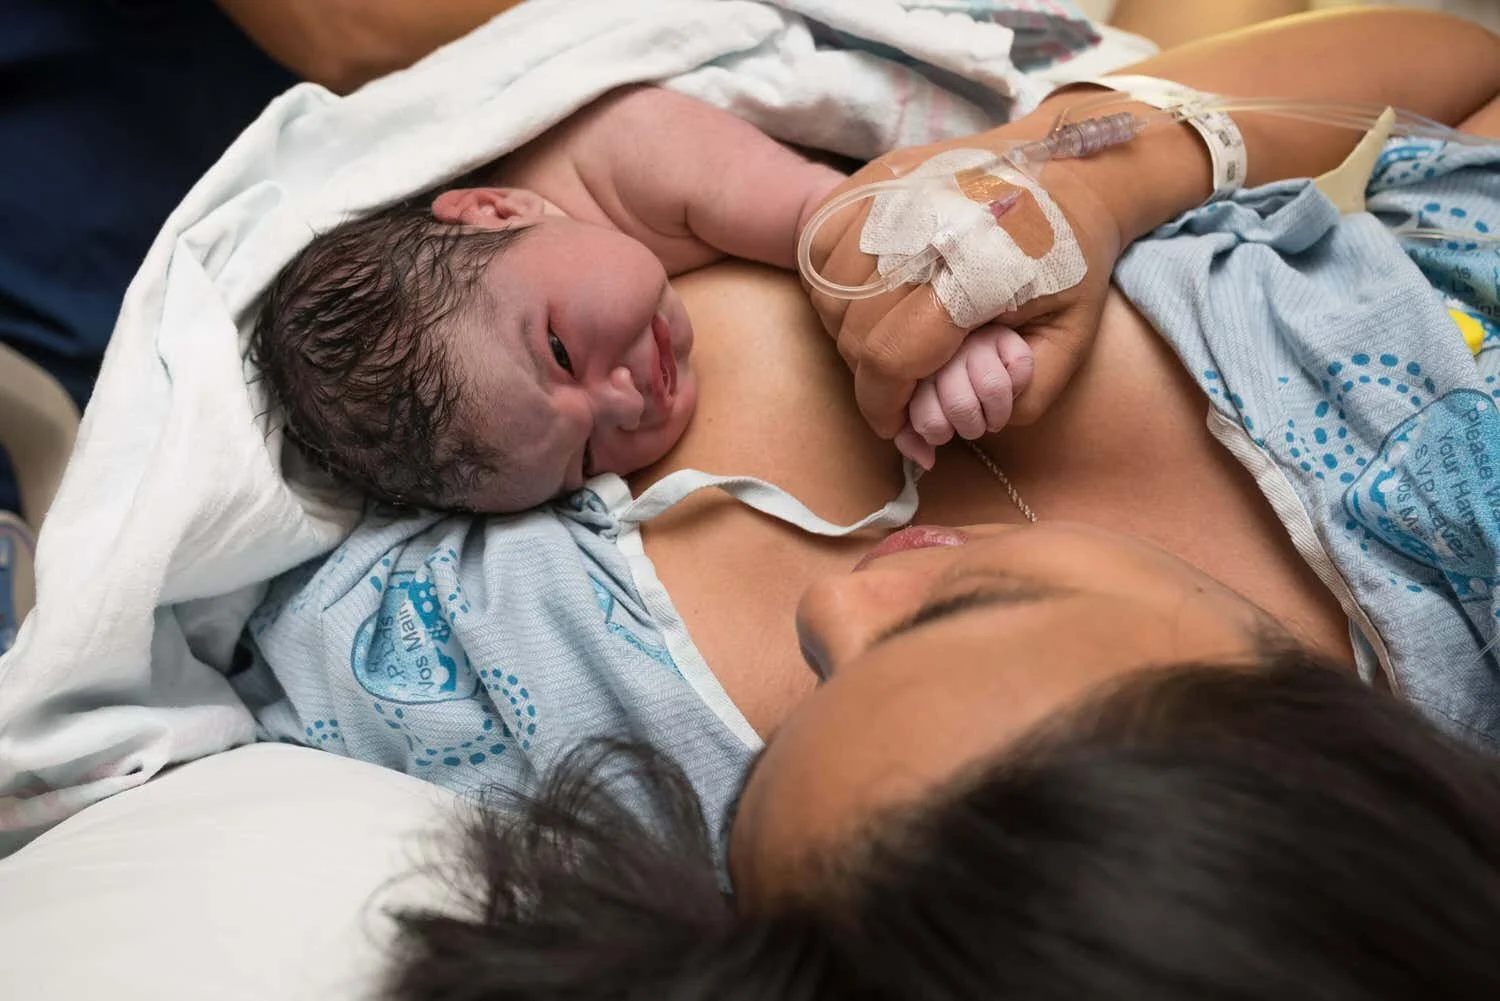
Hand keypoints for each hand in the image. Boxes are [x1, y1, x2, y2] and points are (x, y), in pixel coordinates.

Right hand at [801, 132, 1124, 440]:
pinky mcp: (871, 179)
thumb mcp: (1072, 336)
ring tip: (890, 339)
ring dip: (849, 331)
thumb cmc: (1070, 258)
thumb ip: (1025, 395)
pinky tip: (870, 294)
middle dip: (871, 377)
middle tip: (901, 388)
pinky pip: (819, 250)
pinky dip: (834, 284)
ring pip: (830, 294)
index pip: (890, 359)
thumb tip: (956, 425)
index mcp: (976, 269)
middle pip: (854, 332)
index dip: (884, 407)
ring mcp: (891, 197)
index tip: (897, 426)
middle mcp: (924, 228)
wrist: (1068, 168)